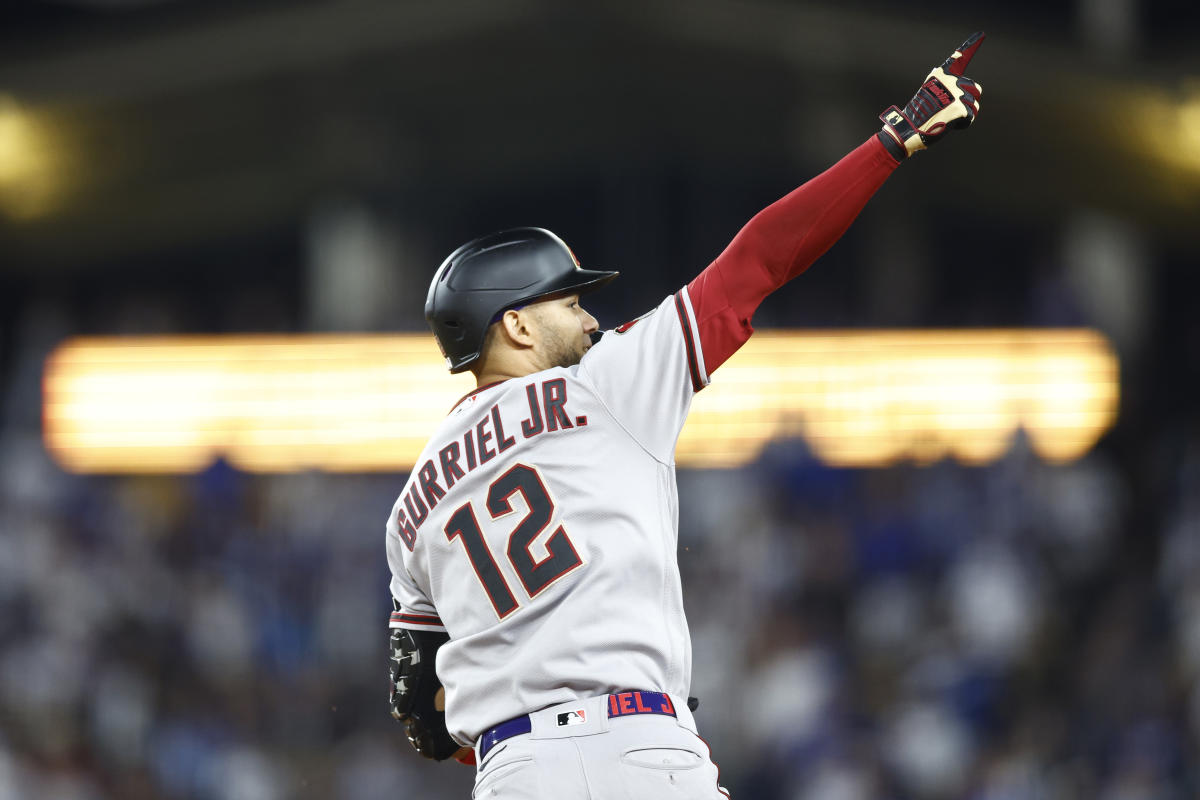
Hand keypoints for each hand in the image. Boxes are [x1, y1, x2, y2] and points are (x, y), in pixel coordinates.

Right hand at [878, 32, 984, 158]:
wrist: (909, 130)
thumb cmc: (918, 115)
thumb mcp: (927, 92)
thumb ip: (942, 82)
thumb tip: (954, 62)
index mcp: (941, 74)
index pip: (959, 58)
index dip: (971, 45)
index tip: (981, 35)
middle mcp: (950, 80)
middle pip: (975, 88)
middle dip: (967, 101)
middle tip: (951, 111)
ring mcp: (957, 94)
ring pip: (974, 104)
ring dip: (965, 114)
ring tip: (948, 118)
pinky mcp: (961, 108)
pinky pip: (971, 117)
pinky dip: (962, 124)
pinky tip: (949, 124)